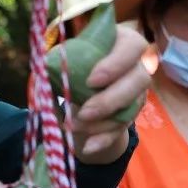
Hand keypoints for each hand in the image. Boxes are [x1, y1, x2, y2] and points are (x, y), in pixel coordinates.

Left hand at [70, 25, 149, 163]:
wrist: (76, 91)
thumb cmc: (72, 66)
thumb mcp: (64, 59)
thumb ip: (60, 60)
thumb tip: (48, 67)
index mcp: (122, 42)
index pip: (132, 46)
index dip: (116, 64)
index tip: (91, 81)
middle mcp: (136, 65)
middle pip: (139, 80)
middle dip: (110, 100)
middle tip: (84, 112)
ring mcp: (138, 91)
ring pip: (134, 106)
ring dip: (104, 122)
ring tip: (75, 126)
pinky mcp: (131, 114)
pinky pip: (123, 128)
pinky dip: (104, 139)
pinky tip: (88, 146)